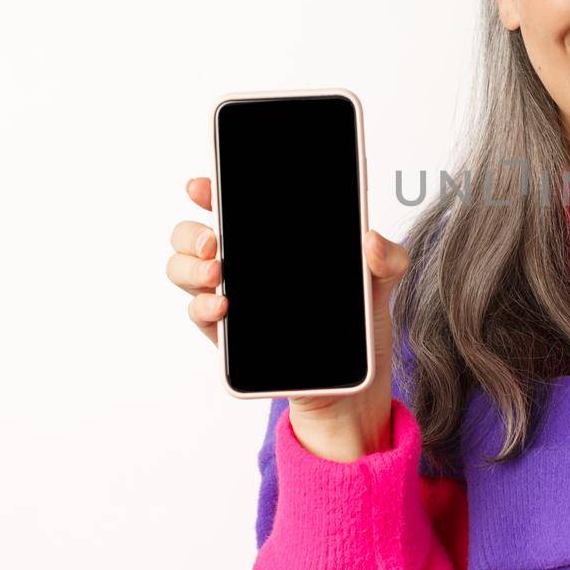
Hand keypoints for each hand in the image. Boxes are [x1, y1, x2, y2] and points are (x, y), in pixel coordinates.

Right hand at [166, 177, 410, 460]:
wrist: (353, 383)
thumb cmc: (358, 322)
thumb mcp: (380, 284)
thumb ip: (386, 258)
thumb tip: (371, 240)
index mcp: (273, 240)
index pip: (232, 204)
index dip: (209, 190)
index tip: (203, 186)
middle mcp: (243, 264)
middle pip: (193, 235)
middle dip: (192, 231)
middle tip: (215, 241)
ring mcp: (230, 297)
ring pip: (183, 269)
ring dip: (189, 267)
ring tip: (216, 273)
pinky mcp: (227, 335)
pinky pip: (198, 314)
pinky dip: (202, 307)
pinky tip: (222, 307)